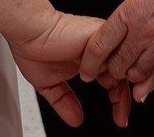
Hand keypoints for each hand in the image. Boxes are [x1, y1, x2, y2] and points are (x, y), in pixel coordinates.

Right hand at [12, 12, 131, 129]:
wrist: (28, 32)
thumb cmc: (35, 49)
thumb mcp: (50, 85)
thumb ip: (64, 102)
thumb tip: (76, 120)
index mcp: (92, 60)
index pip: (116, 80)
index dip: (120, 101)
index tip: (119, 119)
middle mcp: (100, 51)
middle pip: (125, 74)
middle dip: (125, 99)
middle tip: (120, 118)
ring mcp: (102, 42)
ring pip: (125, 64)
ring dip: (122, 86)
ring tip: (115, 103)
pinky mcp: (100, 35)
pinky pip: (118, 53)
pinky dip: (113, 70)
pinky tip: (100, 81)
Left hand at [80, 0, 153, 100]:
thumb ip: (133, 6)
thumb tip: (126, 26)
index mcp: (131, 11)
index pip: (99, 45)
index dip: (89, 62)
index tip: (87, 70)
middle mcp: (145, 33)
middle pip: (118, 66)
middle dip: (114, 69)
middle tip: (116, 67)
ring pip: (140, 76)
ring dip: (137, 75)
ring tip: (138, 68)